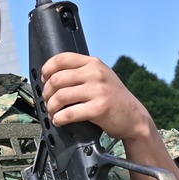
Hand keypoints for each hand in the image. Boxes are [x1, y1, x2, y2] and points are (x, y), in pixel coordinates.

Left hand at [37, 53, 153, 142]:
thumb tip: (52, 76)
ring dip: (51, 107)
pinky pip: (69, 113)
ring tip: (53, 112)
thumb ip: (82, 72)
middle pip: (57, 79)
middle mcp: (96, 74)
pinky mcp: (98, 108)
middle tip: (47, 100)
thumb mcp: (101, 76)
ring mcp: (98, 90)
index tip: (44, 79)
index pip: (62, 58)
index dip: (47, 69)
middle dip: (47, 92)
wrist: (134, 117)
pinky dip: (59, 118)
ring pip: (60, 96)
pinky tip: (59, 120)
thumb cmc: (114, 98)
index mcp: (94, 63)